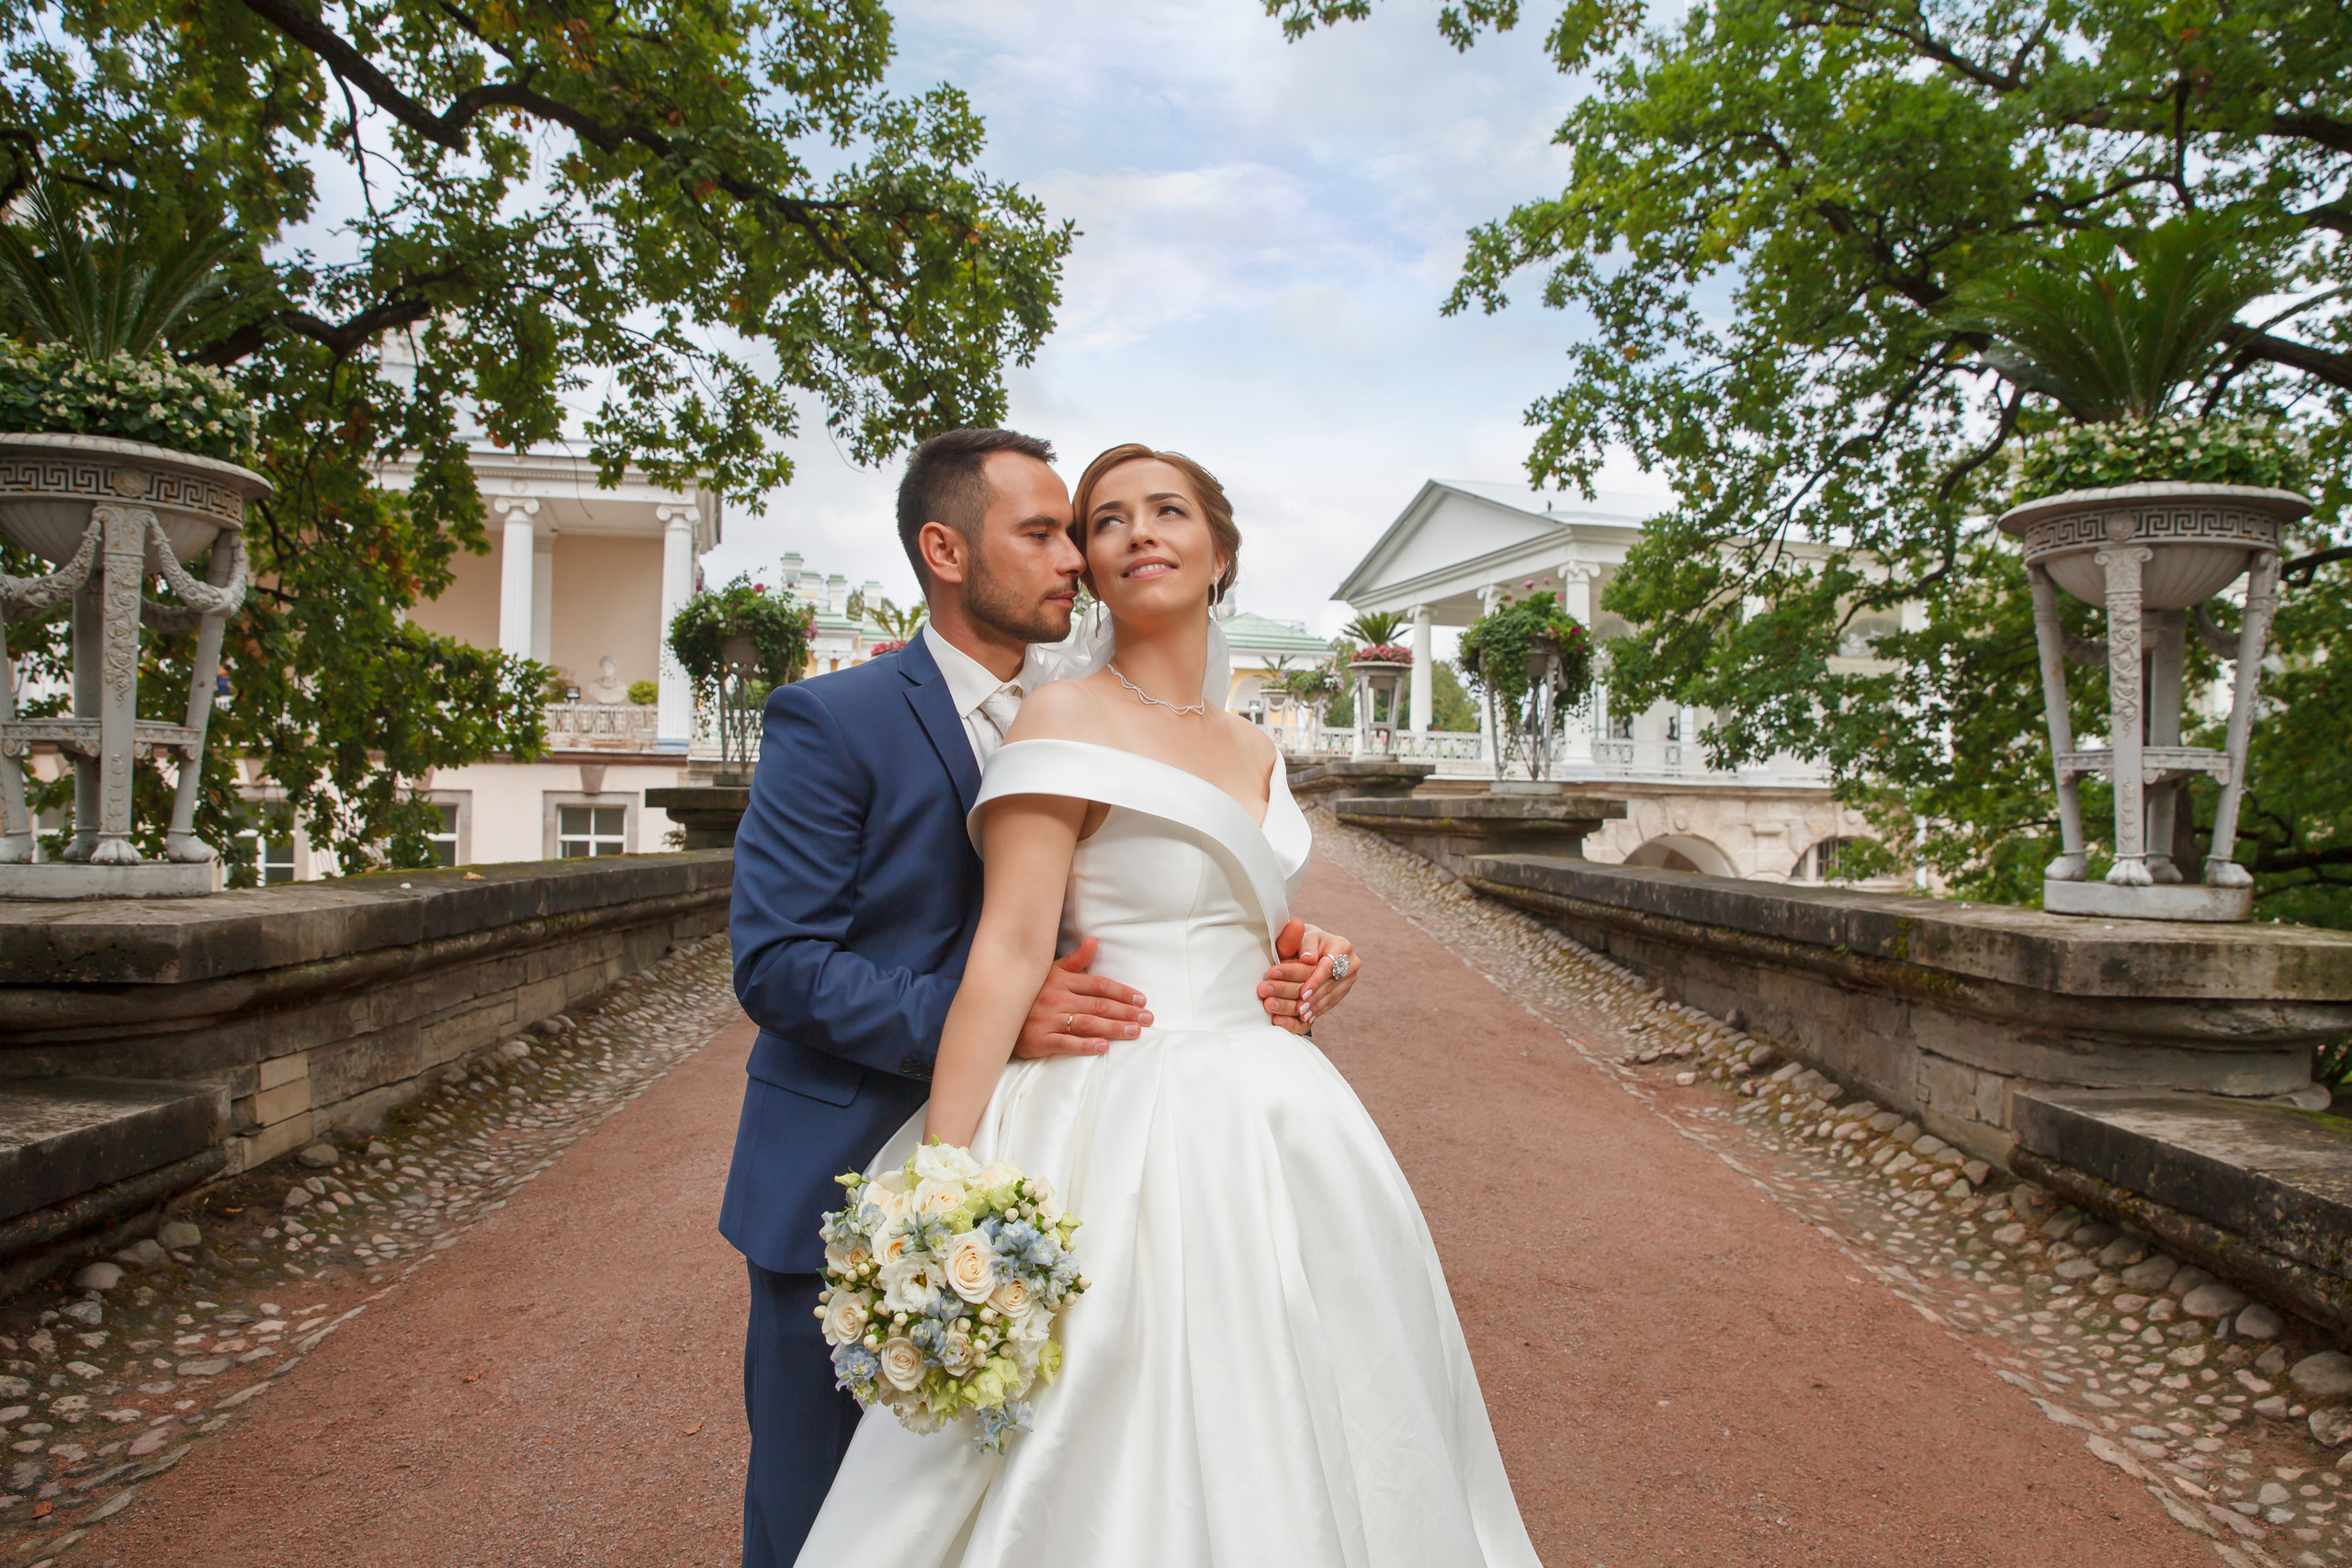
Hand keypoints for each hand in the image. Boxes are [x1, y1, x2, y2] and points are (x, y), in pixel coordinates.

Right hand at [1013, 937, 1152, 1059]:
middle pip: (1098, 1005)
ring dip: (1113, 1028)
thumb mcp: (1050, 972)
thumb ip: (1075, 960)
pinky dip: (1085, 1045)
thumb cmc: (1031, 994)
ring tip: (1135, 1031)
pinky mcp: (1040, 1040)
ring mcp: (1048, 1020)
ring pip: (1087, 1023)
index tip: (1142, 1000)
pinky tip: (1104, 1047)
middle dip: (1126, 1012)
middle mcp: (1057, 999)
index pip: (1099, 985)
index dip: (1122, 992)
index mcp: (1062, 981)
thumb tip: (1094, 941)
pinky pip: (1066, 1043)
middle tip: (1148, 1019)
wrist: (999, 1016)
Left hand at [1259, 920, 1360, 1034]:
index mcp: (1342, 945)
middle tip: (1299, 1009)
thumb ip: (1302, 945)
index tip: (1302, 993)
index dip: (1315, 980)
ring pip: (1332, 995)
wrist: (1311, 946)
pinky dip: (1319, 1009)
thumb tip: (1308, 959)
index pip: (1329, 966)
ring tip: (1301, 1015)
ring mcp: (1350, 977)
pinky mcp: (1345, 989)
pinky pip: (1332, 1001)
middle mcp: (1351, 962)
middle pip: (1331, 983)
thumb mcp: (1299, 938)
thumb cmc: (1302, 940)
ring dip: (1315, 1006)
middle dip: (1313, 997)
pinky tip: (1307, 1017)